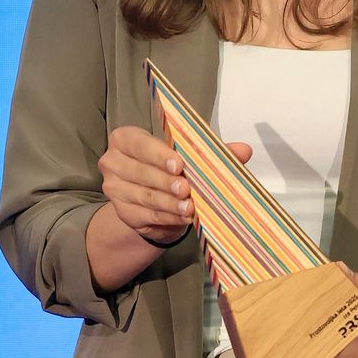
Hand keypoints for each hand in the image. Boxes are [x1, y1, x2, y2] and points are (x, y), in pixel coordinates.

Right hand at [96, 126, 250, 246]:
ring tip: (189, 207)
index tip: (179, 164)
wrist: (156, 202)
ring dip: (169, 203)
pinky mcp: (123, 213)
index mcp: (126, 139)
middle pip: (140, 172)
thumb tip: (244, 150)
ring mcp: (114, 189)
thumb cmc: (171, 170)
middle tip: (187, 190)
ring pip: (145, 196)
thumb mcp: (191, 158)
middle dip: (166, 182)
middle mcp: (113, 162)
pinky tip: (183, 218)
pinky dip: (167, 218)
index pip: (139, 144)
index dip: (158, 154)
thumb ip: (214, 153)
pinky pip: (146, 216)